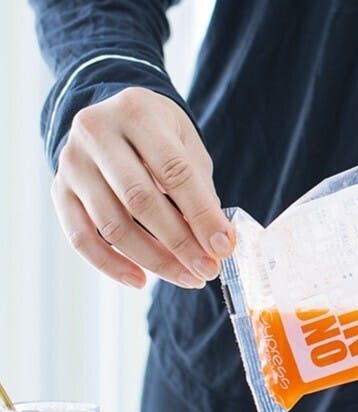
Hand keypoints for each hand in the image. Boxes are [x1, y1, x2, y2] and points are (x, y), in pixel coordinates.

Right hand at [51, 87, 232, 288]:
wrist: (111, 117)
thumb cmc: (159, 135)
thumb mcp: (186, 145)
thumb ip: (200, 189)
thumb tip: (216, 242)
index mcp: (136, 112)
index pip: (174, 171)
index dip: (202, 214)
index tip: (223, 246)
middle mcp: (96, 132)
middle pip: (140, 200)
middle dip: (180, 243)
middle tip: (207, 270)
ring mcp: (72, 162)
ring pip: (112, 225)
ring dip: (153, 260)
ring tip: (186, 277)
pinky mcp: (59, 189)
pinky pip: (81, 237)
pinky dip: (111, 265)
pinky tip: (140, 280)